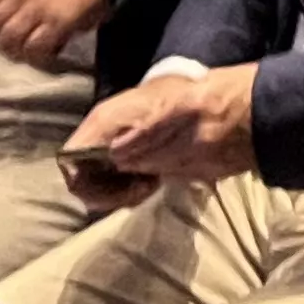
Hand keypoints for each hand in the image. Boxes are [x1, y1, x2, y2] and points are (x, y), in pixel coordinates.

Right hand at [63, 62, 259, 181]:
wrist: (233, 112)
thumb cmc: (199, 109)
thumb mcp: (169, 115)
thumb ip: (139, 134)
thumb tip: (114, 154)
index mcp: (107, 119)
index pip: (70, 156)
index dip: (84, 177)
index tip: (116, 185)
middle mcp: (109, 134)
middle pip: (82, 173)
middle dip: (102, 191)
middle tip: (136, 190)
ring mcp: (125, 149)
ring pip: (99, 182)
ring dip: (116, 194)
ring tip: (145, 187)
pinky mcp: (142, 162)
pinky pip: (119, 185)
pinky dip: (129, 193)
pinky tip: (151, 185)